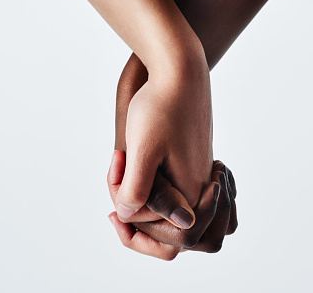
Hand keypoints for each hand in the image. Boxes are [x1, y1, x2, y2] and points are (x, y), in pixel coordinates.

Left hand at [107, 53, 237, 258]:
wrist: (180, 71)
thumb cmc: (160, 107)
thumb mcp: (142, 150)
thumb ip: (136, 190)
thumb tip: (128, 216)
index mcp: (191, 191)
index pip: (170, 241)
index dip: (135, 231)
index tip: (113, 210)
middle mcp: (200, 187)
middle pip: (172, 230)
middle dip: (139, 215)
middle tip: (118, 179)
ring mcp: (198, 173)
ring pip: (173, 209)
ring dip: (145, 200)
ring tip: (123, 168)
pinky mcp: (193, 159)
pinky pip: (176, 189)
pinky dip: (155, 186)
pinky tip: (136, 165)